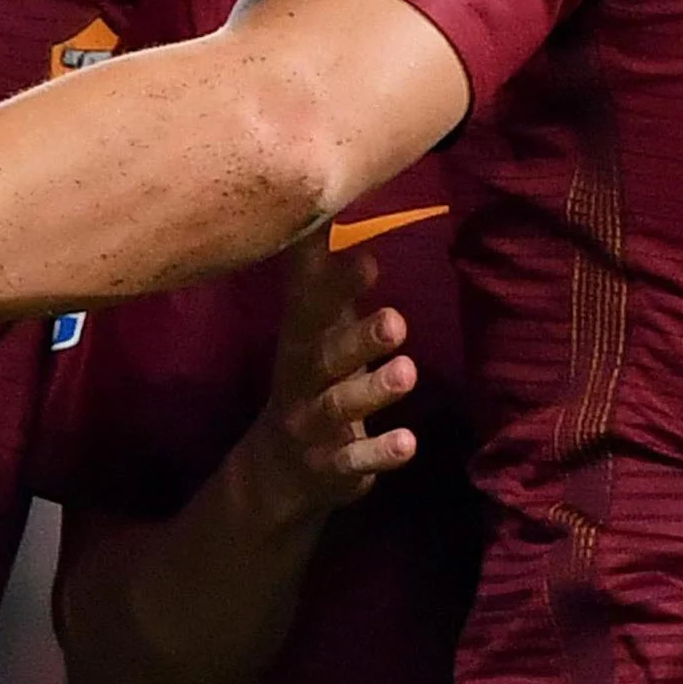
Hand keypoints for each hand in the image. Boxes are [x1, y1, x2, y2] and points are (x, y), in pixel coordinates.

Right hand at [237, 237, 418, 525]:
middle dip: (359, 338)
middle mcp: (301, 381)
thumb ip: (320, 279)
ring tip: (408, 372)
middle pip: (325, 356)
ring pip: (340, 407)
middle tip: (396, 320)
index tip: (367, 259)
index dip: (335, 285)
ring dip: (373, 391)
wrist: (273, 473)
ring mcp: (312, 428)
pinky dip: (380, 453)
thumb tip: (330, 209)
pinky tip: (408, 443)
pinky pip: (354, 461)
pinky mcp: (331, 468)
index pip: (310, 308)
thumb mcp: (309, 332)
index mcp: (299, 343)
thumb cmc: (308, 382)